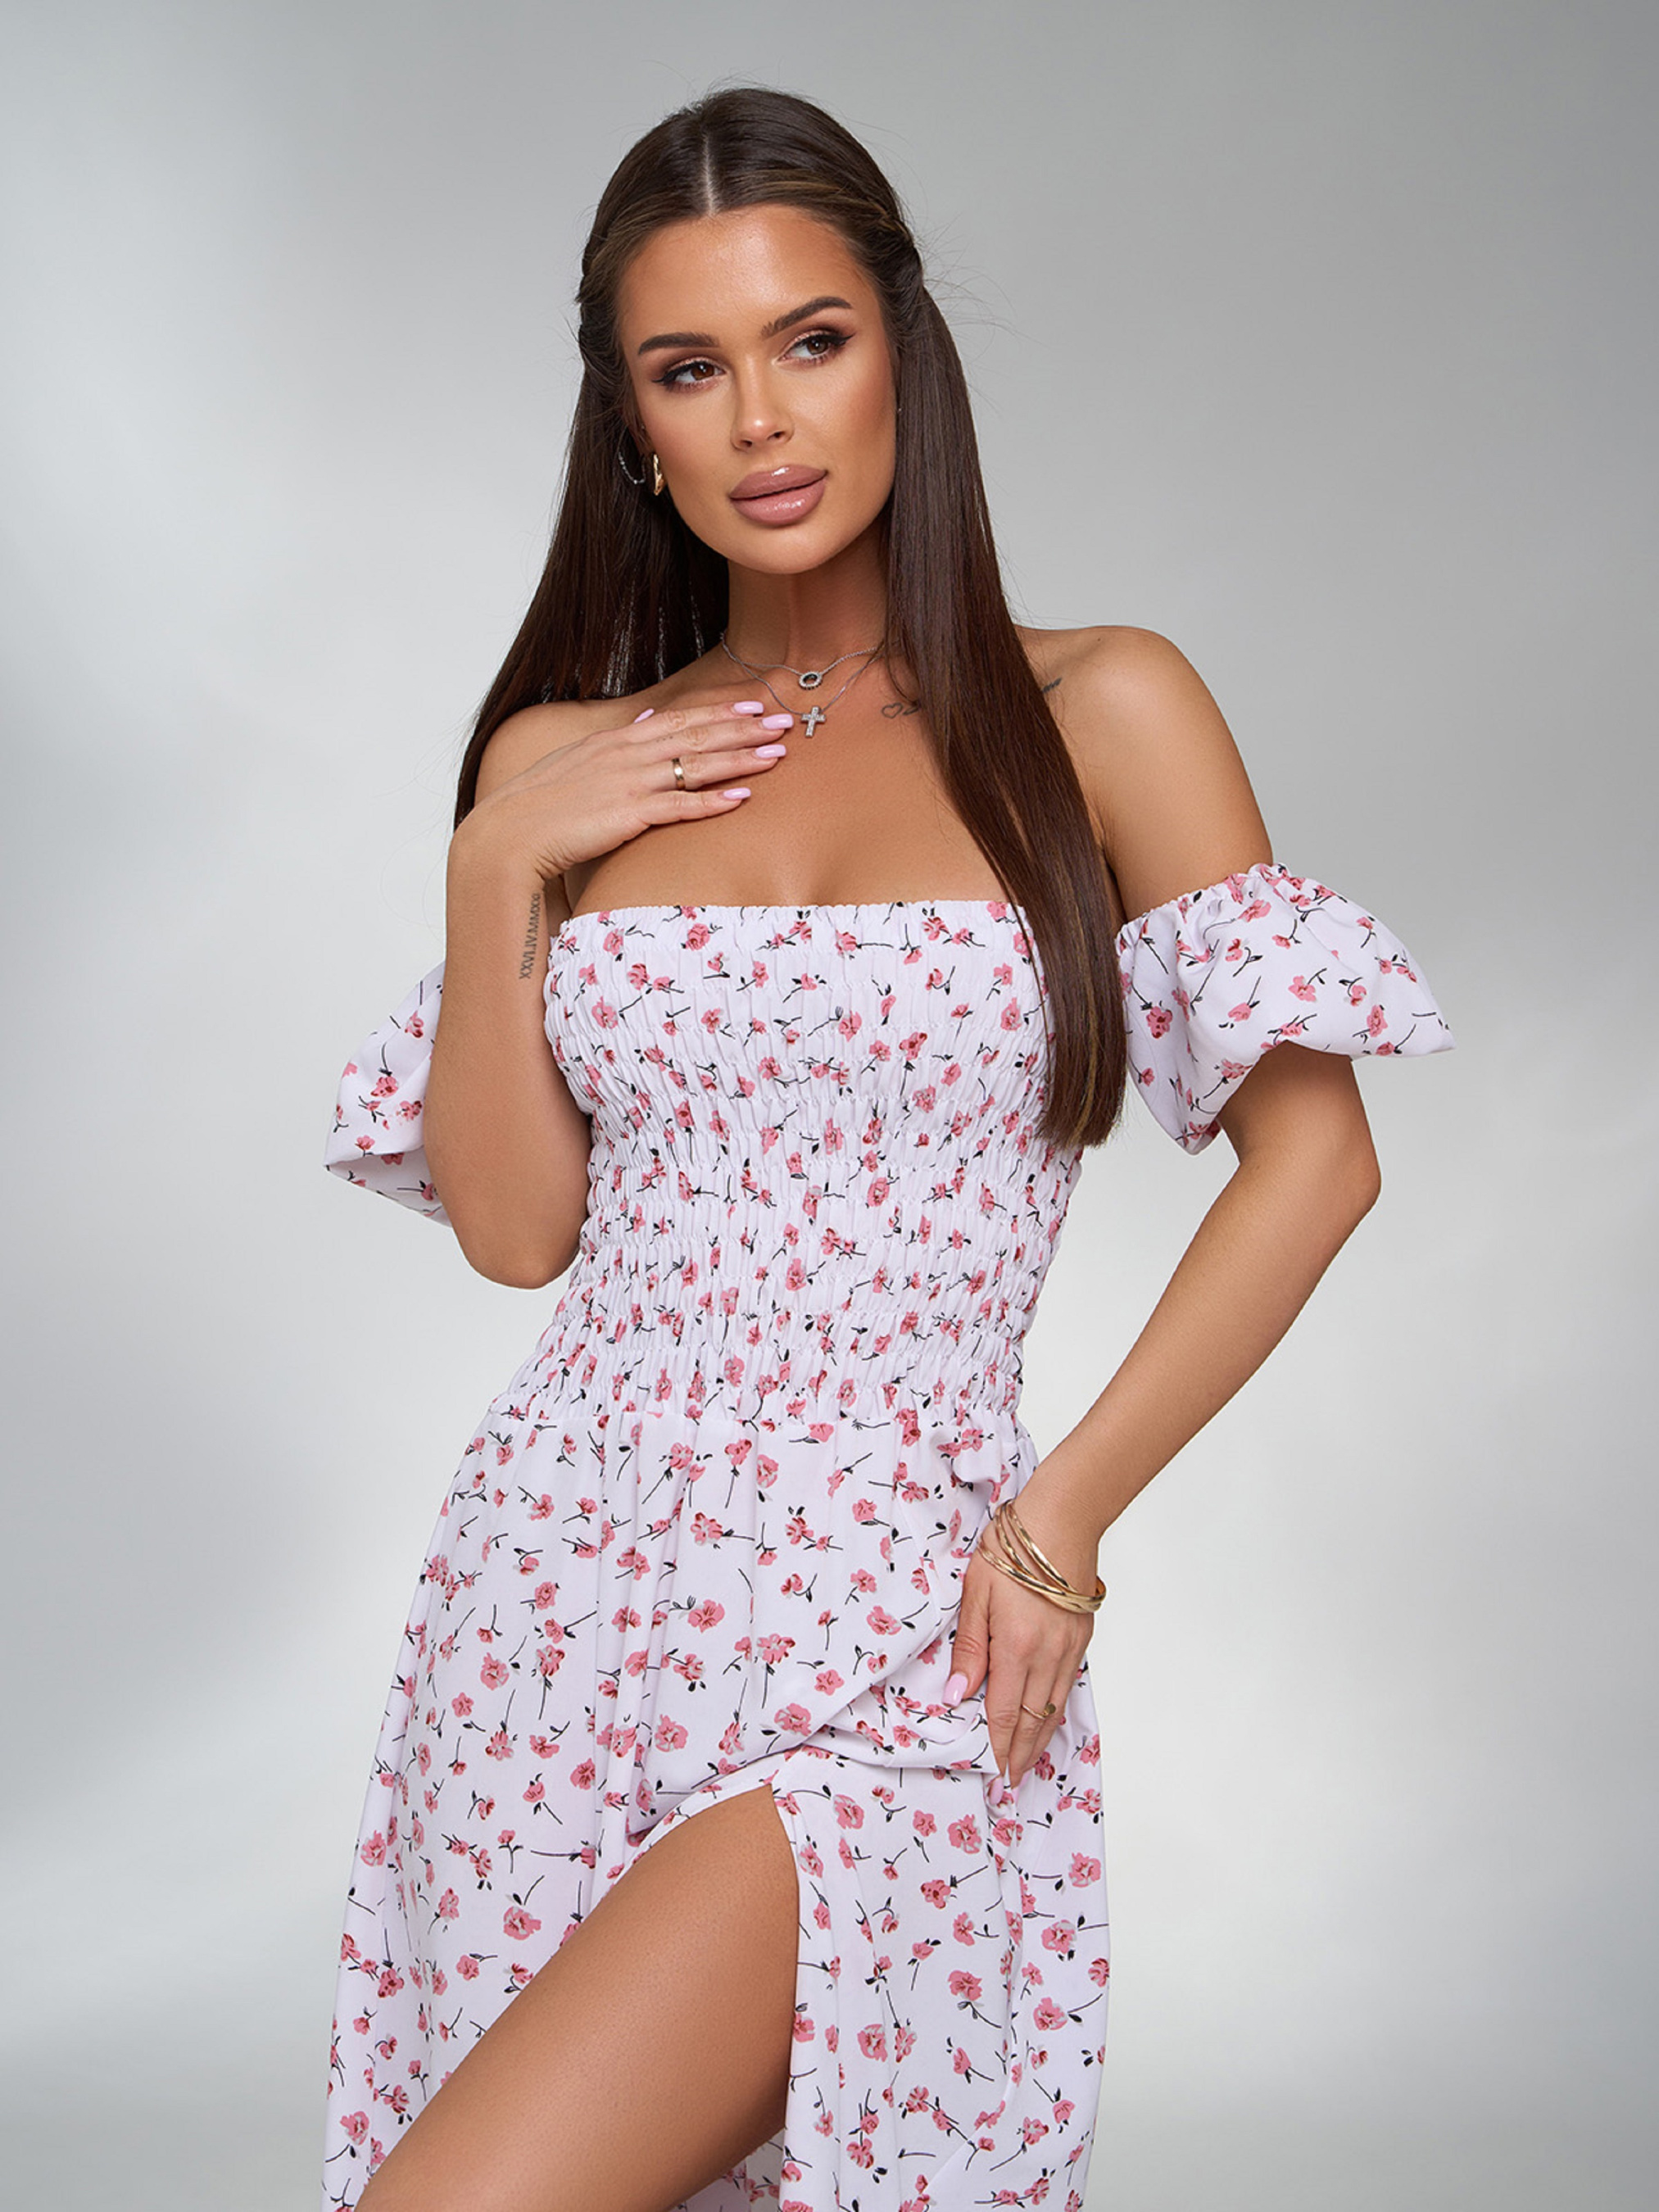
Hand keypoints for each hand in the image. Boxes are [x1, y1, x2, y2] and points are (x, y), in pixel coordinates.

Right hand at [456, 697, 791, 883]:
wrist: (506, 836)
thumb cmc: (539, 807)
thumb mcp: (577, 762)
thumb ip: (618, 742)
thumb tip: (649, 721)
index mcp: (614, 741)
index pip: (678, 719)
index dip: (719, 712)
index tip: (754, 705)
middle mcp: (625, 755)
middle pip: (696, 736)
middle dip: (744, 728)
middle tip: (785, 721)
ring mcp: (626, 784)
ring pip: (696, 767)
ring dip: (740, 759)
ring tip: (778, 755)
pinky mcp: (626, 817)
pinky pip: (679, 808)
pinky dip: (712, 802)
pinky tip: (743, 798)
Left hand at [944, 1476, 1100, 1788]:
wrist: (1062, 1520)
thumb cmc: (1011, 1549)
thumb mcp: (975, 1594)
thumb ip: (969, 1648)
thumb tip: (959, 1695)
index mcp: (1016, 1647)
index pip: (1005, 1713)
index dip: (1000, 1747)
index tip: (996, 1774)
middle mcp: (1047, 1655)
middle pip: (1034, 1720)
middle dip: (1021, 1754)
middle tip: (1012, 1783)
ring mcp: (1069, 1648)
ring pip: (1054, 1707)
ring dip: (1040, 1738)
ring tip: (1027, 1762)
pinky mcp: (1081, 1638)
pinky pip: (1067, 1685)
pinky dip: (1056, 1710)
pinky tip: (1047, 1719)